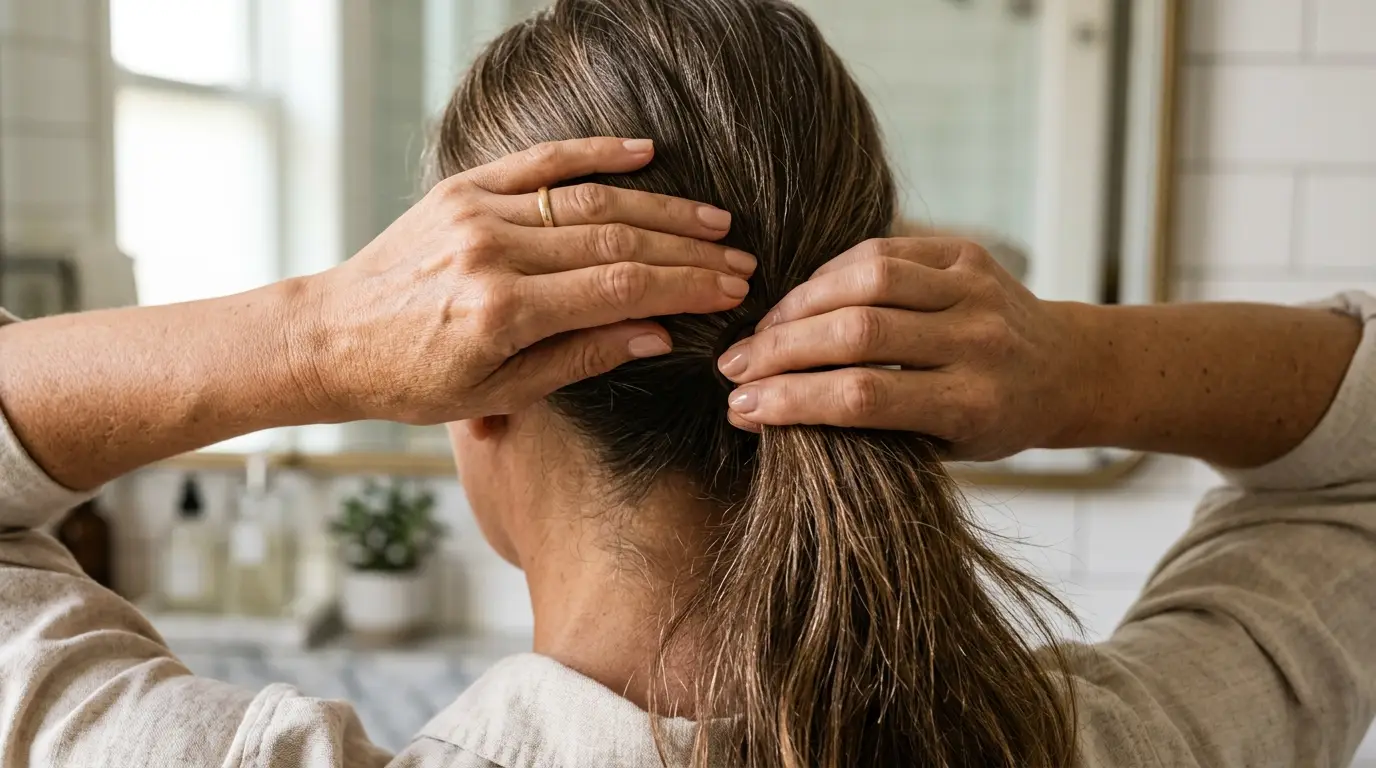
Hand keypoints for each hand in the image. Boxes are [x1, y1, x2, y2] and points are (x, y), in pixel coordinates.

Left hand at [297, 137, 753, 424]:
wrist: (331, 338)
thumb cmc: (413, 381)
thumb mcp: (500, 393)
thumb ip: (582, 357)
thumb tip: (660, 334)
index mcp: (502, 311)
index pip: (621, 287)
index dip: (685, 287)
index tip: (731, 290)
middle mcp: (493, 252)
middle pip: (617, 241)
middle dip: (687, 252)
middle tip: (739, 260)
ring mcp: (477, 212)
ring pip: (590, 200)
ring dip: (660, 209)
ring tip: (713, 220)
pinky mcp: (462, 189)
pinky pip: (540, 162)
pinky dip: (595, 153)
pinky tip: (646, 153)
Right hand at [716, 238, 1092, 460]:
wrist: (1066, 370)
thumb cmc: (991, 422)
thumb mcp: (939, 447)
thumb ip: (865, 428)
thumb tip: (757, 410)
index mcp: (971, 404)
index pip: (863, 398)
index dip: (791, 400)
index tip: (741, 408)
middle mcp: (979, 342)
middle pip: (858, 333)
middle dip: (780, 349)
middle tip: (732, 366)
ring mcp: (975, 291)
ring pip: (866, 280)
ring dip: (797, 306)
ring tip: (761, 331)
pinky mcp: (967, 254)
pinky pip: (882, 250)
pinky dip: (831, 274)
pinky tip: (802, 299)